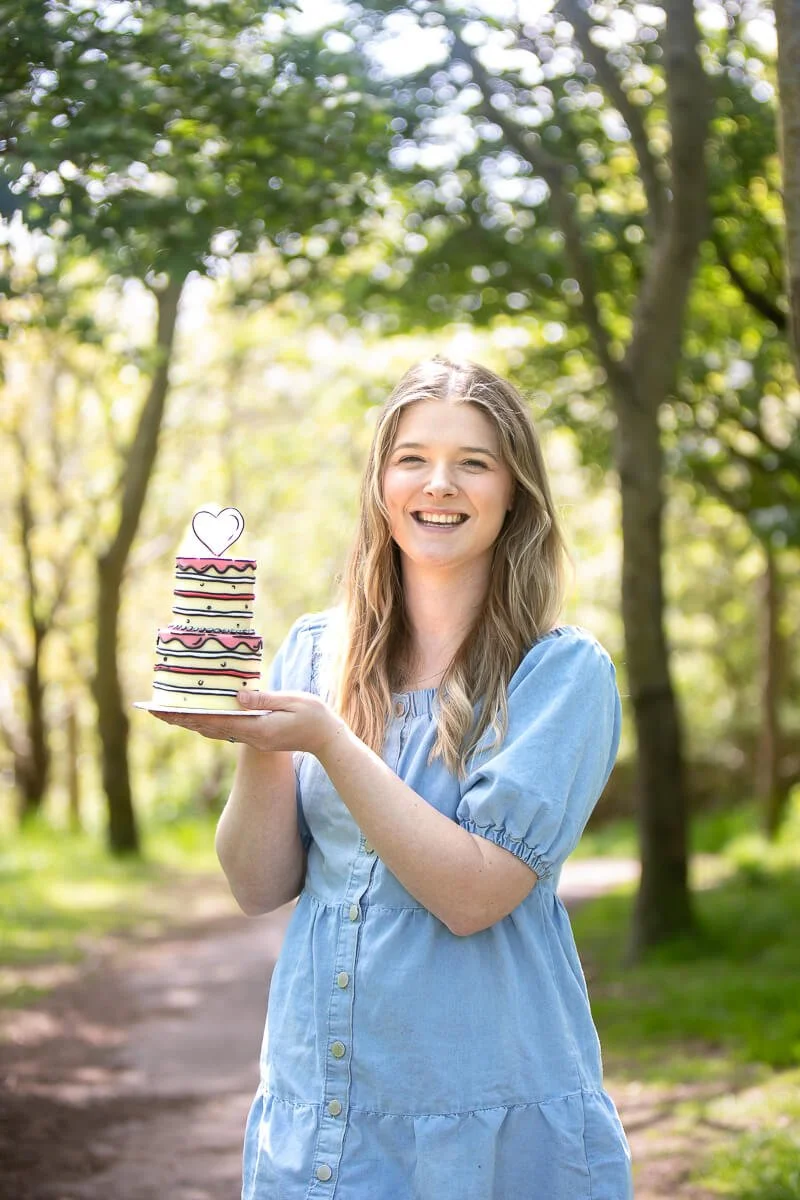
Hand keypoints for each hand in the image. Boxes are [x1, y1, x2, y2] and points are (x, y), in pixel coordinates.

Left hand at [151, 689, 343, 756]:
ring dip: (192, 723)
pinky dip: (209, 724)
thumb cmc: (315, 717)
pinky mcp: (258, 737)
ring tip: (170, 715)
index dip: (191, 715)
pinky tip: (200, 718)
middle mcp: (251, 736)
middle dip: (182, 720)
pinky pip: (227, 730)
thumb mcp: (293, 702)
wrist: (328, 740)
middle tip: (155, 712)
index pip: (217, 721)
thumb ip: (265, 699)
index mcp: (258, 727)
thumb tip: (238, 695)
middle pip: (209, 728)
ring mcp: (254, 739)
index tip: (168, 710)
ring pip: (215, 731)